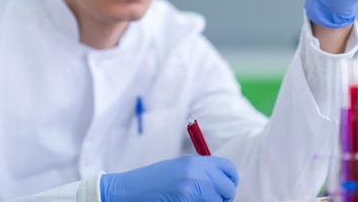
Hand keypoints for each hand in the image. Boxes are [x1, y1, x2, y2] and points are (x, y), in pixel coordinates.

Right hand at [100, 155, 238, 201]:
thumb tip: (224, 185)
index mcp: (195, 160)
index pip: (229, 169)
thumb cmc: (152, 182)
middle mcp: (196, 171)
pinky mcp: (185, 199)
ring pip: (219, 201)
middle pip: (228, 188)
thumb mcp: (178, 170)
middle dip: (223, 199)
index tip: (225, 192)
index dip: (230, 182)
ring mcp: (191, 186)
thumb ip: (201, 173)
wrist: (127, 191)